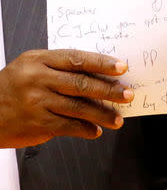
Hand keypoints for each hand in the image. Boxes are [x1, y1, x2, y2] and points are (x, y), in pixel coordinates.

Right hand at [0, 49, 133, 147]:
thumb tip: (101, 77)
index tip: (122, 68)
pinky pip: (69, 126)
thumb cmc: (15, 87)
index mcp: (38, 60)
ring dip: (102, 114)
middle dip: (109, 90)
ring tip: (118, 119)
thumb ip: (61, 69)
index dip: (101, 63)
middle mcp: (37, 79)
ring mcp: (37, 102)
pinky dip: (86, 129)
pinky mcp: (37, 123)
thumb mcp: (32, 67)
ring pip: (78, 108)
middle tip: (128, 94)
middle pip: (81, 83)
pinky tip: (96, 130)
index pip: (76, 59)